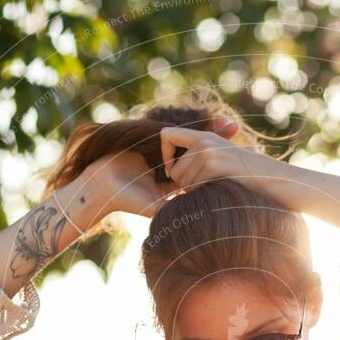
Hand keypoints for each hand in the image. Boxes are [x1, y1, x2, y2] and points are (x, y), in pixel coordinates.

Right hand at [80, 116, 243, 218]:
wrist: (99, 186)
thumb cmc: (125, 200)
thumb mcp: (153, 207)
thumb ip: (172, 209)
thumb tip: (196, 220)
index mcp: (174, 180)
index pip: (201, 168)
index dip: (218, 161)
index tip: (240, 154)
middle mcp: (170, 164)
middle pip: (198, 148)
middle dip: (217, 138)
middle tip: (237, 129)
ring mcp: (161, 151)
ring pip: (188, 137)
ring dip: (207, 128)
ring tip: (228, 123)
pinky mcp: (150, 140)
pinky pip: (171, 131)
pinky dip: (187, 125)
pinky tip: (203, 119)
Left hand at [160, 125, 280, 196]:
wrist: (275, 180)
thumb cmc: (251, 178)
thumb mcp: (225, 160)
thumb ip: (202, 159)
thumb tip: (172, 173)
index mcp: (205, 136)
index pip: (166, 135)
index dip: (165, 155)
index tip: (174, 171)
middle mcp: (204, 140)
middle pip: (174, 168)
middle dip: (183, 185)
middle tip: (205, 190)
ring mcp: (209, 152)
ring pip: (182, 181)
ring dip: (195, 193)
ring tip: (217, 190)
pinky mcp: (214, 165)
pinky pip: (194, 187)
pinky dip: (203, 196)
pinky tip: (220, 193)